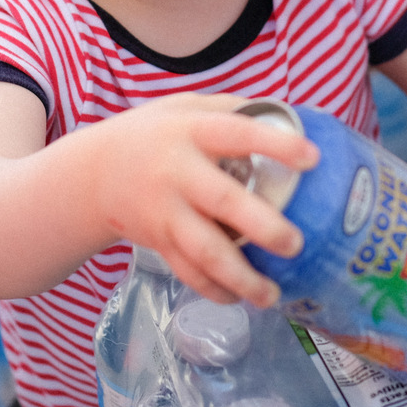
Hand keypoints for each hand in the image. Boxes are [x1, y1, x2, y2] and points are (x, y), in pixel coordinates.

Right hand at [72, 94, 318, 306]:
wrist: (92, 173)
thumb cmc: (152, 135)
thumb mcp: (184, 107)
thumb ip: (231, 110)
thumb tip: (292, 117)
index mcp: (191, 132)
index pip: (237, 133)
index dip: (275, 145)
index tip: (313, 157)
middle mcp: (178, 172)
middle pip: (222, 200)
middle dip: (261, 225)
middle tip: (295, 243)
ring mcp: (166, 212)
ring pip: (203, 250)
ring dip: (239, 276)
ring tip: (272, 294)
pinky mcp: (158, 242)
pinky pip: (187, 272)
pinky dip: (213, 289)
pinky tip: (239, 298)